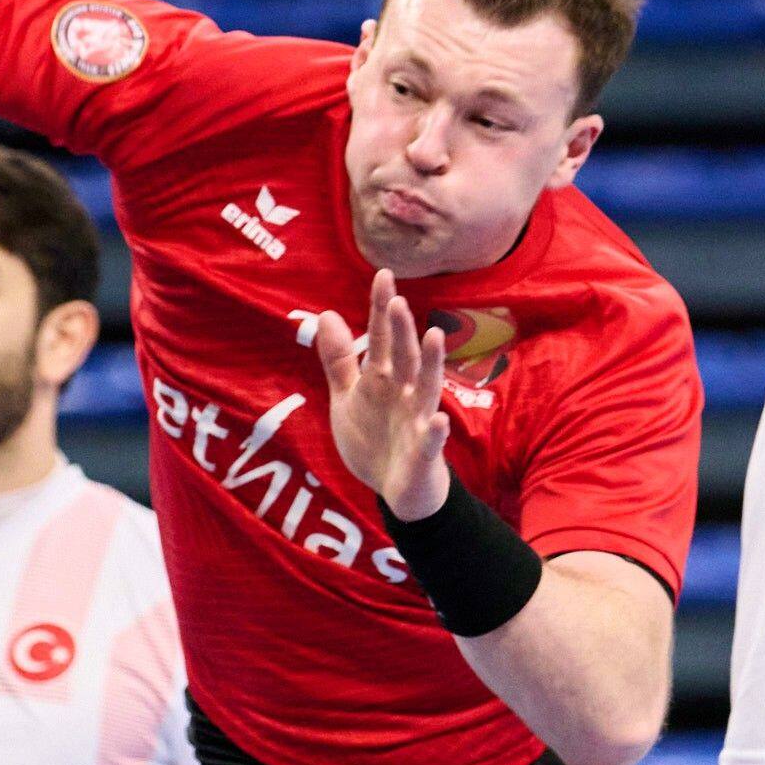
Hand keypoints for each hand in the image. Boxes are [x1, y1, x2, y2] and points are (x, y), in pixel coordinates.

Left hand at [310, 269, 451, 519]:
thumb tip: (326, 313)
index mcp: (383, 379)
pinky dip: (435, 432)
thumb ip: (339, 359)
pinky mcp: (424, 453)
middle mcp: (404, 393)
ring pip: (426, 389)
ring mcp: (417, 421)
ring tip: (434, 336)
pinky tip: (439, 420)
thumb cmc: (375, 438)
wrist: (398, 490)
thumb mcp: (349, 397)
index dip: (380, 310)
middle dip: (401, 331)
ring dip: (430, 364)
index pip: (381, 339)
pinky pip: (431, 441)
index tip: (383, 275)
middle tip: (397, 301)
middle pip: (404, 357)